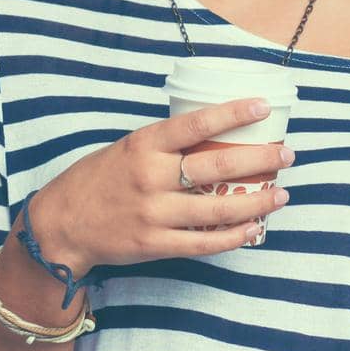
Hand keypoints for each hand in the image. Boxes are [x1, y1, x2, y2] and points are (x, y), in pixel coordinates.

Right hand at [29, 96, 294, 274]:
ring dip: (256, 201)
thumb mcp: (128, 148)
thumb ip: (166, 145)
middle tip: (287, 154)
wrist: (62, 224)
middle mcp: (151, 176)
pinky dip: (233, 237)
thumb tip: (217, 134)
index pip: (197, 123)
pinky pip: (203, 242)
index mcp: (145, 144)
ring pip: (218, 208)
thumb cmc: (99, 179)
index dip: (234, 113)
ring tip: (281, 195)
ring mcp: (154, 213)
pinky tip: (254, 229)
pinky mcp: (154, 244)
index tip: (264, 106)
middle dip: (260, 159)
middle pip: (217, 165)